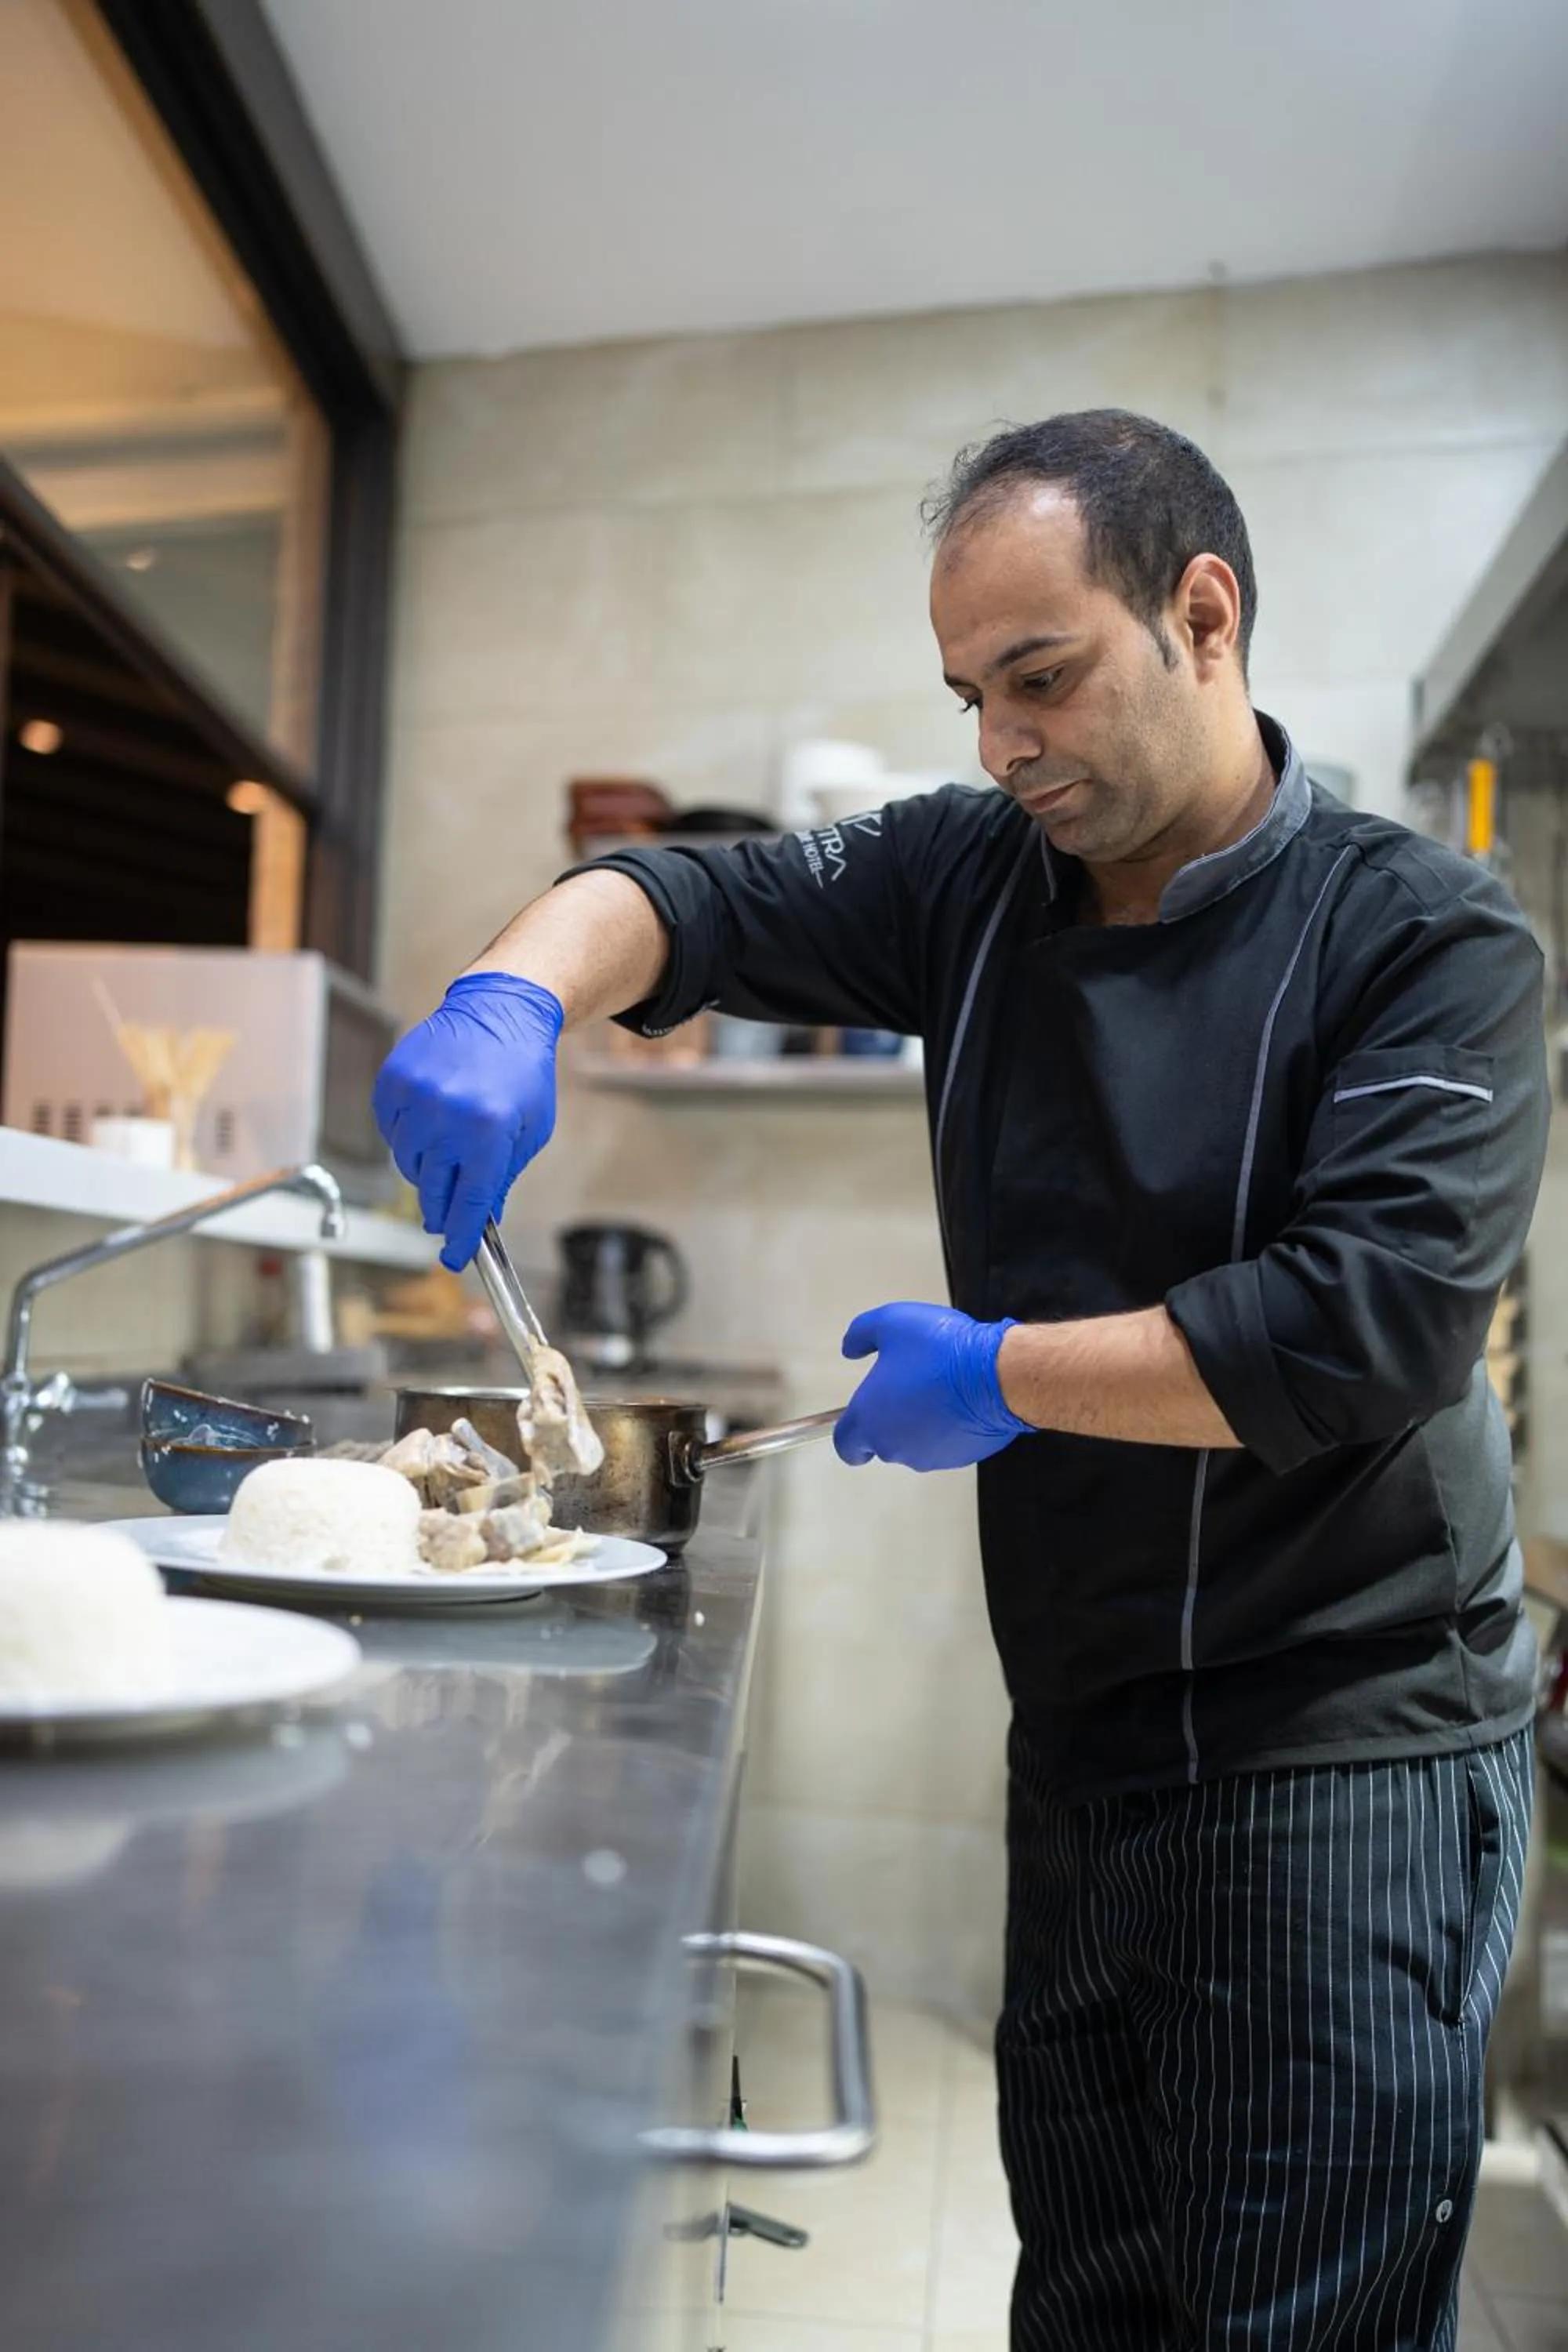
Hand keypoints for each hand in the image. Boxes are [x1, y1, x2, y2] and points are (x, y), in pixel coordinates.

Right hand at [373, 973, 563, 1270]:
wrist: (497, 1012)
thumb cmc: (521, 1073)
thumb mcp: (528, 1130)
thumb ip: (501, 1177)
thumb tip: (479, 1220)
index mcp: (488, 1131)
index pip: (469, 1203)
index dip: (462, 1238)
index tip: (456, 1259)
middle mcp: (447, 1116)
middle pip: (433, 1190)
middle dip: (442, 1210)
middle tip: (447, 1216)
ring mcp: (415, 1098)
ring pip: (409, 1165)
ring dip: (428, 1170)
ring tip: (449, 1150)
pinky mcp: (392, 1083)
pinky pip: (392, 1133)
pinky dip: (409, 1138)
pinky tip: (431, 1122)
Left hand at [833, 1301, 1032, 1470]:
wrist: (997, 1374)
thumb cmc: (942, 1352)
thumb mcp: (890, 1323)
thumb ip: (861, 1335)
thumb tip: (851, 1348)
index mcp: (870, 1421)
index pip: (846, 1446)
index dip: (850, 1434)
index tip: (859, 1418)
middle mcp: (896, 1447)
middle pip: (882, 1443)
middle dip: (890, 1419)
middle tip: (905, 1386)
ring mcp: (930, 1456)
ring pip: (915, 1444)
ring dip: (919, 1423)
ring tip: (936, 1387)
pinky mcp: (961, 1457)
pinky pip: (946, 1444)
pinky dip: (947, 1428)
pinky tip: (959, 1400)